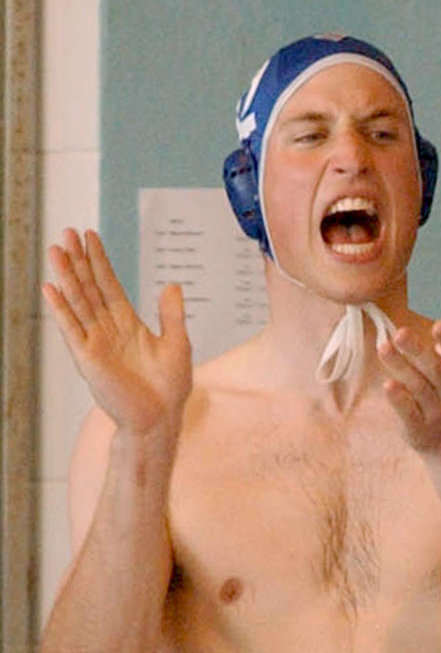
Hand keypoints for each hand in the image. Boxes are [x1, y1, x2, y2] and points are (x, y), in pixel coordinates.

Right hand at [42, 229, 191, 433]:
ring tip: (56, 250)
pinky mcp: (88, 359)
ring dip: (67, 277)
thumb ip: (172, 315)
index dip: (100, 262)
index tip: (91, 237)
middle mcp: (108, 330)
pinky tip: (51, 289)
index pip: (110, 286)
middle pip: (90, 288)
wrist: (159, 420)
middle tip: (67, 232)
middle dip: (79, 261)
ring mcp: (96, 343)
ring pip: (78, 302)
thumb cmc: (169, 388)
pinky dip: (61, 310)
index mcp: (128, 324)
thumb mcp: (178, 344)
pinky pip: (71, 329)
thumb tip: (172, 284)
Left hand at [379, 276, 440, 452]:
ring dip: (401, 368)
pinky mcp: (417, 430)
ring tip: (383, 347)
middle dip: (419, 352)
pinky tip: (387, 384)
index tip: (440, 324)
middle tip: (400, 331)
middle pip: (436, 371)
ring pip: (418, 389)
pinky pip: (409, 414)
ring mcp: (435, 412)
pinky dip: (399, 400)